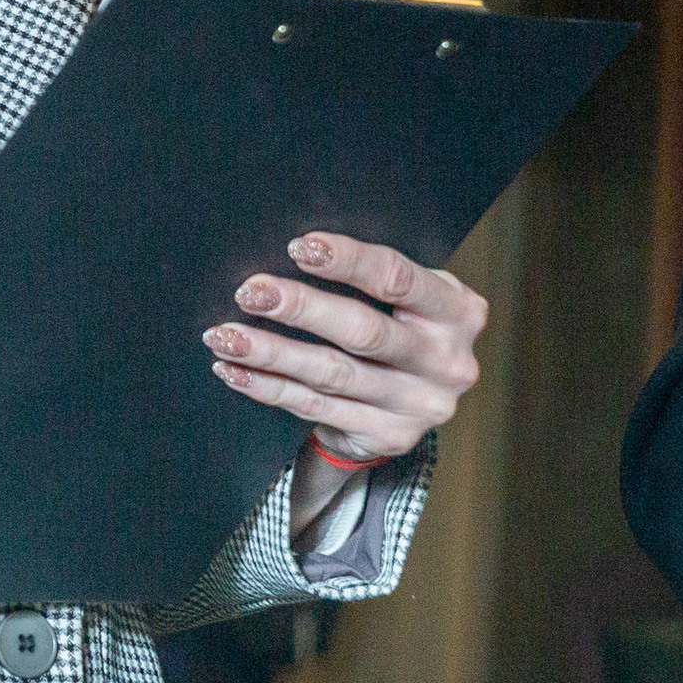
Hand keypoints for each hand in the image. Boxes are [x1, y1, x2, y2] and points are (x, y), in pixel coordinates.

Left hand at [202, 232, 486, 524]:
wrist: (415, 403)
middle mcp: (446, 362)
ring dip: (270, 353)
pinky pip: (314, 407)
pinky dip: (268, 386)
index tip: (297, 246)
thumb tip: (295, 249)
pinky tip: (235, 370)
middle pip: (363, 331)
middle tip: (250, 292)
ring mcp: (418, 405)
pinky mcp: (387, 436)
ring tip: (225, 335)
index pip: (397, 278)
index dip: (346, 261)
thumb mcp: (409, 299)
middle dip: (301, 308)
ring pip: (331, 373)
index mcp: (458, 311)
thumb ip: (373, 278)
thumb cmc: (402, 326)